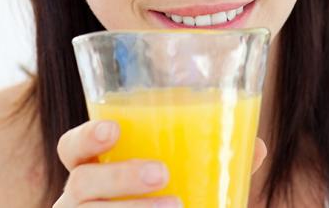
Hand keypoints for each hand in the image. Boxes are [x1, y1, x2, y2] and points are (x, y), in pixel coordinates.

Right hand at [52, 120, 268, 206]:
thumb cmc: (162, 206)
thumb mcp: (185, 184)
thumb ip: (213, 164)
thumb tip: (257, 146)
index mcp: (94, 170)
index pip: (72, 148)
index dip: (85, 137)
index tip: (114, 129)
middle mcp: (79, 200)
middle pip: (82, 183)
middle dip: (120, 175)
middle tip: (162, 173)